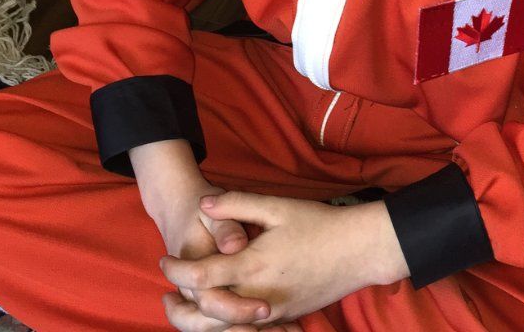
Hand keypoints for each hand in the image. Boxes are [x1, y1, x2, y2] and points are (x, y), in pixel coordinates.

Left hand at [158, 192, 409, 328]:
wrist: (359, 251)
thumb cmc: (318, 224)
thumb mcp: (277, 206)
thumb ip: (237, 204)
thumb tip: (203, 204)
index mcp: (252, 266)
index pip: (200, 277)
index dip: (176, 270)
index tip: (164, 261)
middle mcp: (257, 297)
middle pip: (206, 313)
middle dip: (181, 306)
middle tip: (166, 294)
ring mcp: (272, 313)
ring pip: (225, 326)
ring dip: (201, 319)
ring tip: (186, 305)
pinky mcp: (284, 319)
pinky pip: (248, 328)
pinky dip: (228, 323)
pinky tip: (222, 310)